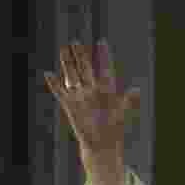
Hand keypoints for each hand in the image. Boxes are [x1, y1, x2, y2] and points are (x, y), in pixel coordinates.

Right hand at [44, 39, 140, 156]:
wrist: (101, 143)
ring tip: (63, 49)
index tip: (102, 42)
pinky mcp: (70, 105)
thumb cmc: (114, 128)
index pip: (104, 68)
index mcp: (106, 89)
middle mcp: (92, 90)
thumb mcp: (122, 113)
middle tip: (75, 41)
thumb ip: (128, 101)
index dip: (103, 56)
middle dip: (80, 55)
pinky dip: (54, 84)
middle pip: (85, 68)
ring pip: (72, 75)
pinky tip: (48, 74)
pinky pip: (60, 92)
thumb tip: (136, 90)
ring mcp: (80, 96)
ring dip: (67, 63)